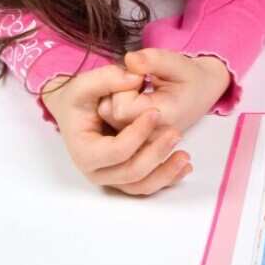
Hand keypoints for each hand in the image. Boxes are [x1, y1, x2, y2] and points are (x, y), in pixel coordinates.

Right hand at [41, 66, 190, 195]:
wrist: (78, 112)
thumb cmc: (80, 99)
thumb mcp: (85, 83)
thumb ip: (107, 78)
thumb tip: (134, 78)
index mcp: (84, 151)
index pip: (115, 151)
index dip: (137, 134)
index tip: (155, 112)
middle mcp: (97, 170)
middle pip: (131, 172)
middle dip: (156, 154)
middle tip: (176, 133)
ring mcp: (112, 177)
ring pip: (141, 186)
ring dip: (166, 173)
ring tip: (186, 156)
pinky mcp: (126, 178)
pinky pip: (148, 185)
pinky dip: (167, 178)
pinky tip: (186, 167)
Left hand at [98, 49, 231, 132]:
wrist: (202, 91)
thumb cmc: (190, 77)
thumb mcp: (177, 63)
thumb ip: (153, 60)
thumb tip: (130, 59)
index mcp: (164, 118)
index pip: (122, 107)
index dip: (124, 86)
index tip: (141, 74)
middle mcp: (151, 135)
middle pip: (110, 114)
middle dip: (117, 90)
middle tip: (138, 79)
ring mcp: (142, 139)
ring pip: (108, 117)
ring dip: (116, 97)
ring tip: (137, 88)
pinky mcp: (136, 138)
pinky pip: (111, 121)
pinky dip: (117, 105)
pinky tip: (133, 97)